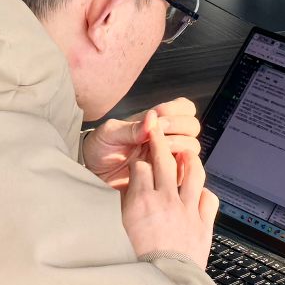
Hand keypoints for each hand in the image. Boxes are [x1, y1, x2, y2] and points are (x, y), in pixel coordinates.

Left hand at [85, 98, 201, 188]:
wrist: (92, 174)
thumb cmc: (100, 148)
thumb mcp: (110, 134)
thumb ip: (131, 127)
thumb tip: (152, 118)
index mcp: (155, 121)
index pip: (183, 108)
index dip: (176, 111)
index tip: (159, 119)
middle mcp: (165, 137)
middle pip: (193, 126)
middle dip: (178, 129)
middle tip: (157, 138)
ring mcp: (167, 156)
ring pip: (192, 147)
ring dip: (178, 147)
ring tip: (157, 154)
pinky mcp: (166, 176)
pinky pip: (185, 171)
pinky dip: (179, 168)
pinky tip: (162, 170)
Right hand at [120, 130, 218, 267]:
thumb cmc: (135, 264)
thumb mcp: (118, 231)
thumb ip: (121, 209)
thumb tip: (117, 195)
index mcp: (141, 200)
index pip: (140, 166)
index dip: (138, 158)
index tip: (138, 156)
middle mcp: (166, 200)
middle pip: (165, 160)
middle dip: (160, 142)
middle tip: (157, 132)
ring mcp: (187, 210)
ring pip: (193, 172)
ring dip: (189, 159)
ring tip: (186, 153)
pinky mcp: (203, 225)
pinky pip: (209, 198)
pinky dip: (205, 192)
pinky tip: (200, 191)